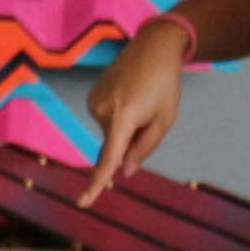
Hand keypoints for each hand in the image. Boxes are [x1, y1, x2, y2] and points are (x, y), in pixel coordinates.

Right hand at [85, 20, 191, 194]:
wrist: (153, 47)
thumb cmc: (165, 84)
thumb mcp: (165, 119)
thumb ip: (145, 147)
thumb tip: (125, 171)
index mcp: (123, 118)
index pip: (109, 158)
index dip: (97, 183)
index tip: (84, 202)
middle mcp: (102, 111)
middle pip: (115, 144)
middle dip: (131, 140)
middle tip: (150, 115)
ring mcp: (93, 103)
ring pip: (111, 132)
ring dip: (126, 127)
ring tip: (141, 100)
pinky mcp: (91, 97)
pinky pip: (106, 120)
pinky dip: (118, 117)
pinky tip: (130, 97)